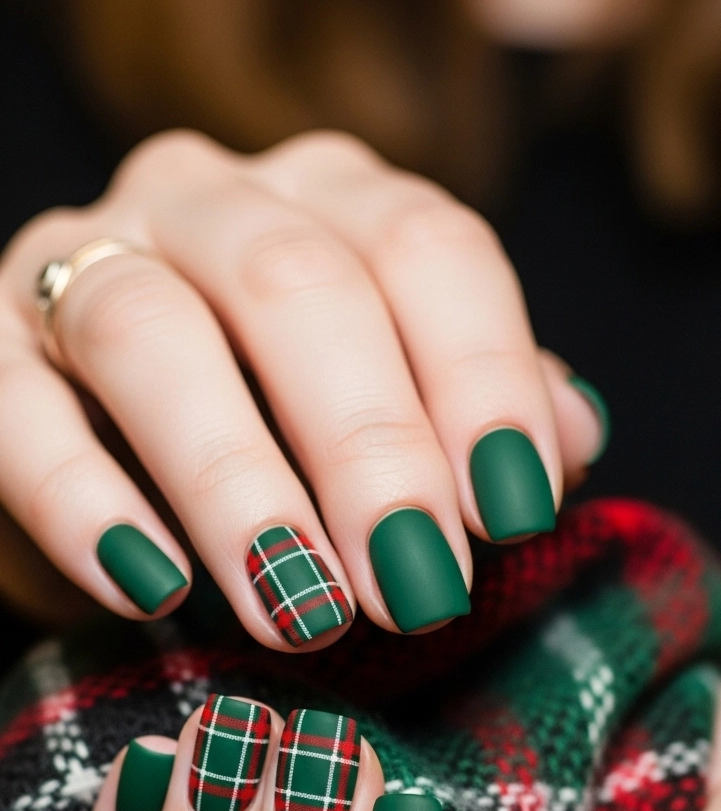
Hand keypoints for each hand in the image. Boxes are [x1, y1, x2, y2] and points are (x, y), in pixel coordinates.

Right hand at [0, 130, 605, 641]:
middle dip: (369, 448)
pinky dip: (85, 503)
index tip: (515, 513)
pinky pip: (20, 413)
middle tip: (416, 588)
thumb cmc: (278, 442)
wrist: (101, 462)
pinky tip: (152, 589)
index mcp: (328, 200)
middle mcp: (205, 202)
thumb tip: (574, 438)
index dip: (482, 378)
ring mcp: (80, 262)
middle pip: (296, 286)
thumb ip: (471, 414)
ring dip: (238, 484)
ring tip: (302, 610)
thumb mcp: (386, 418)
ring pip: (151, 335)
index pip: (426, 248)